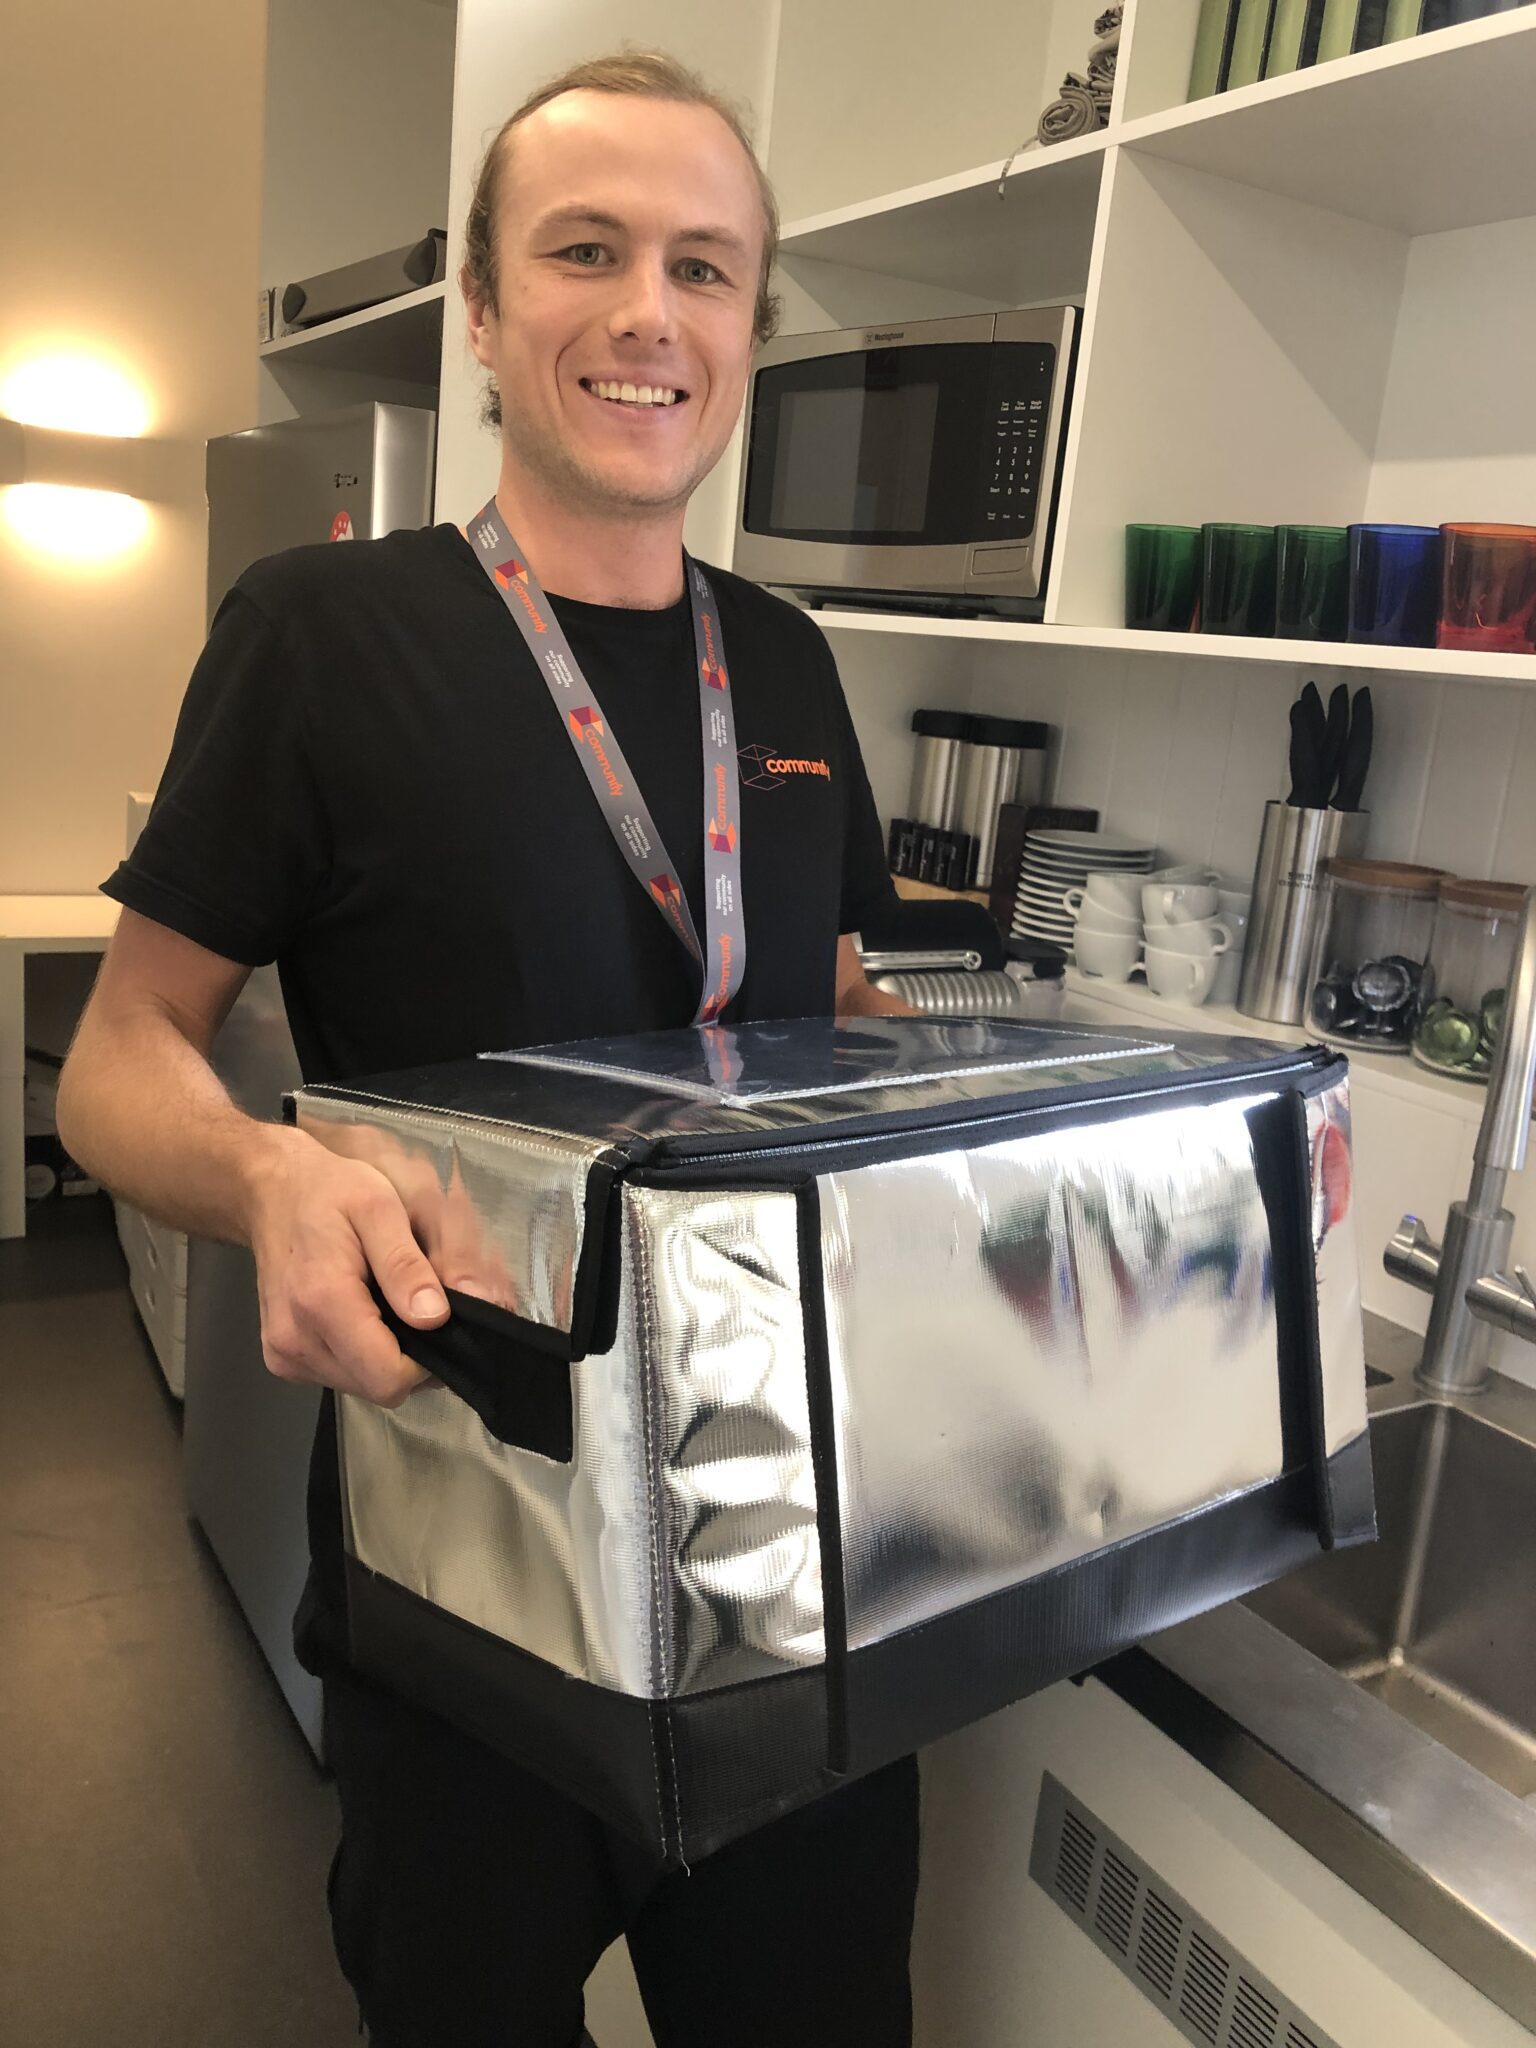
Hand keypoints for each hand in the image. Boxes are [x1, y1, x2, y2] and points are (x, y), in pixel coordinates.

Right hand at [245, 1129, 450, 1407]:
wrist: (272, 1194)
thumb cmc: (329, 1193)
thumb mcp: (380, 1208)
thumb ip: (407, 1265)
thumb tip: (435, 1317)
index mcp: (322, 1302)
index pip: (388, 1377)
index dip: (427, 1358)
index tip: (438, 1319)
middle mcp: (296, 1340)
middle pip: (378, 1387)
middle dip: (411, 1356)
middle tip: (417, 1304)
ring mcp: (284, 1355)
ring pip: (362, 1386)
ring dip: (386, 1356)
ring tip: (387, 1303)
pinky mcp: (282, 1359)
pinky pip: (341, 1376)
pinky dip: (362, 1354)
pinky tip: (362, 1314)